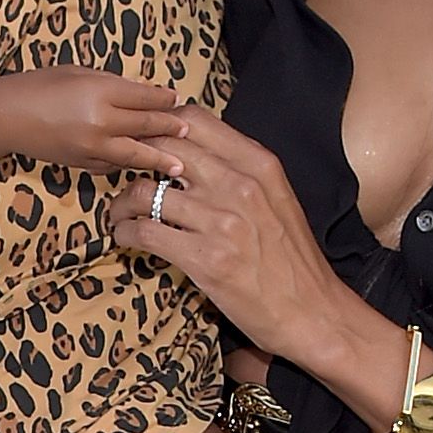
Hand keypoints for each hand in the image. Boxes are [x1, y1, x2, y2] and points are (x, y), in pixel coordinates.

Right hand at [0, 69, 193, 172]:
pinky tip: (140, 166)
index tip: (177, 98)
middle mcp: (100, 121)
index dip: (164, 98)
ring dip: (158, 157)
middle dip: (169, 127)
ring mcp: (92, 147)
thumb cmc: (39, 85)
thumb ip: (110, 84)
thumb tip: (140, 94)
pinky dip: (127, 164)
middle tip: (187, 130)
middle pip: (145, 124)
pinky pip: (112, 165)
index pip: (143, 96)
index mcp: (100, 92)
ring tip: (178, 166)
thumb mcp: (78, 72)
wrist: (5, 117)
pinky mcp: (82, 163)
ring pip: (135, 154)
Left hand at [109, 107, 365, 381]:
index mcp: (259, 164)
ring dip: (122, 203)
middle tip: (120, 174)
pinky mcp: (204, 259)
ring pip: (144, 192)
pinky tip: (127, 237)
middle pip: (162, 149)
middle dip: (131, 159)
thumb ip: (241, 172)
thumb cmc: (292, 259)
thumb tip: (193, 152)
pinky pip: (145, 232)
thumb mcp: (277, 199)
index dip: (158, 125)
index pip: (194, 119)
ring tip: (120, 214)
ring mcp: (222, 222)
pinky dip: (126, 232)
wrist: (313, 312)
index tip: (145, 142)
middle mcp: (239, 185)